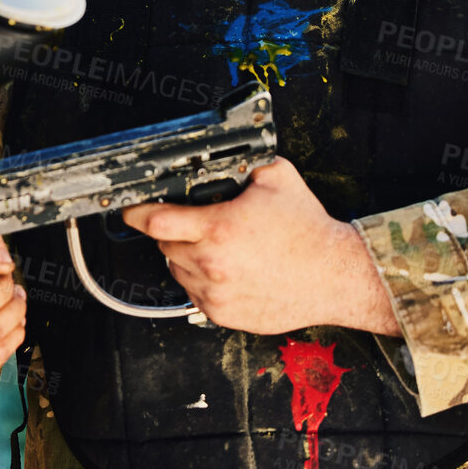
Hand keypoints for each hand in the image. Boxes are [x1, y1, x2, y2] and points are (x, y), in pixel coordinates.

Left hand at [120, 157, 401, 336]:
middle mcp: (212, 264)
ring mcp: (216, 293)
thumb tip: (230, 154)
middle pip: (165, 245)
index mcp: (218, 229)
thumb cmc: (309, 232)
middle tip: (198, 224)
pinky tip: (227, 269)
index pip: (156, 220)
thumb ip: (246, 162)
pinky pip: (195, 295)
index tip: (132, 211)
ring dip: (187, 257)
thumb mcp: (277, 178)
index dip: (138, 213)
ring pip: (178, 270)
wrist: (336, 275)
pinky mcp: (224, 314)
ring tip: (219, 247)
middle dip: (174, 231)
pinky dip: (202, 281)